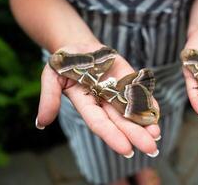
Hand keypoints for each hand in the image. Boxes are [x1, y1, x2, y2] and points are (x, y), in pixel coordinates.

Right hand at [36, 44, 160, 156]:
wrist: (80, 47)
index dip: (112, 136)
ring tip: (157, 134)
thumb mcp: (52, 76)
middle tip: (151, 149)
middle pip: (120, 122)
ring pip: (132, 111)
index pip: (100, 123)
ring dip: (145, 123)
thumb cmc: (64, 62)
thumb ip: (49, 98)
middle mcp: (104, 102)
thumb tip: (41, 123)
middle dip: (136, 135)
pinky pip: (139, 93)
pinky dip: (148, 103)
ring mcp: (117, 92)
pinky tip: (157, 113)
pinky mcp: (127, 81)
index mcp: (86, 105)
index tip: (126, 150)